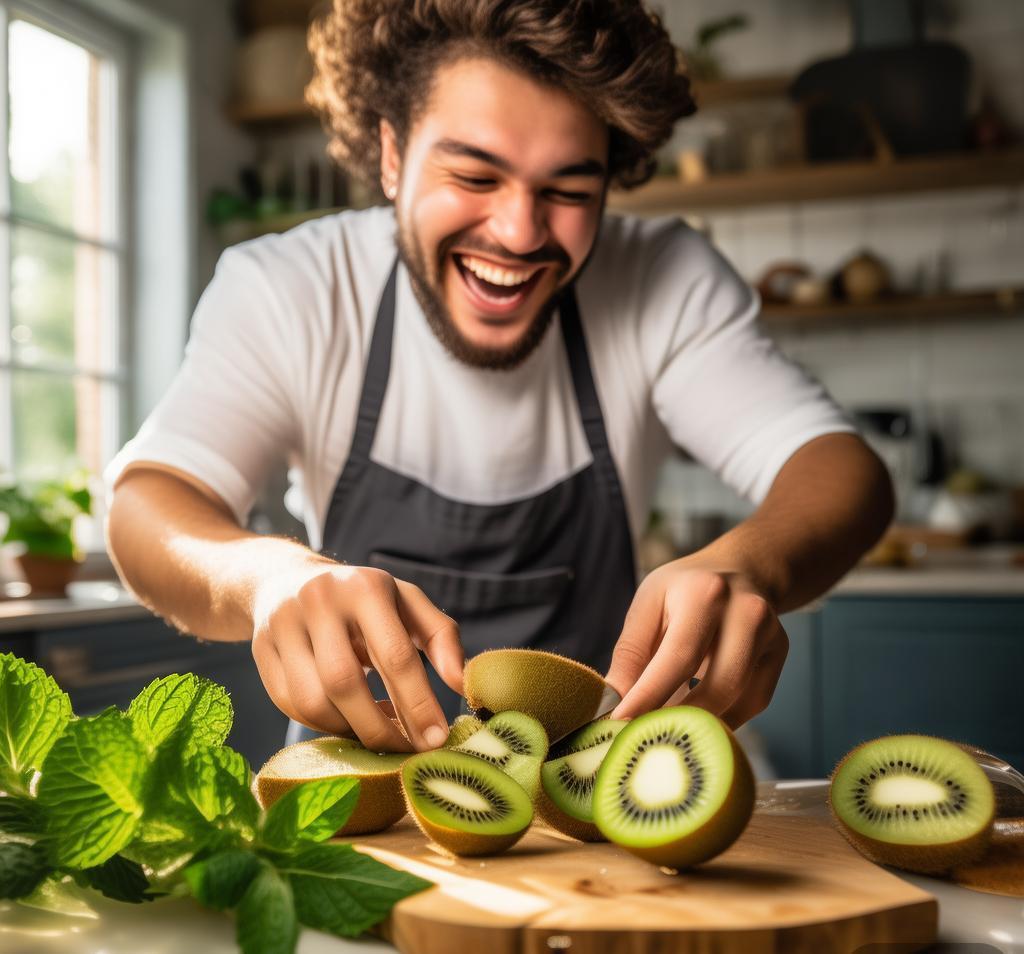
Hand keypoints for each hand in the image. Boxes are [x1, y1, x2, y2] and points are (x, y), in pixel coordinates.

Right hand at [250, 557, 462, 751]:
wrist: (288, 577)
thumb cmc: (363, 598)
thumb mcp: (407, 603)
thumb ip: (442, 638)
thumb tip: (461, 684)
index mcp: (365, 587)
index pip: (393, 654)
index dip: (417, 703)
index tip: (436, 739)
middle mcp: (319, 601)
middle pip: (345, 683)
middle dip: (380, 728)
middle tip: (407, 750)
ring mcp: (283, 625)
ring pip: (313, 701)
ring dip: (350, 730)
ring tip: (379, 730)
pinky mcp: (260, 650)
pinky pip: (290, 706)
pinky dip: (325, 725)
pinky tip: (349, 719)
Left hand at [605, 558, 787, 728]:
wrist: (738, 569)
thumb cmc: (684, 589)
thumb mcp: (648, 605)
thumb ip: (631, 653)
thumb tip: (614, 702)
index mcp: (705, 594)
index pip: (679, 657)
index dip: (649, 696)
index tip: (621, 724)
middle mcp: (746, 612)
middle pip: (718, 687)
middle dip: (677, 717)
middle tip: (644, 735)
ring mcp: (771, 634)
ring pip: (737, 700)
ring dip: (699, 721)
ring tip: (665, 724)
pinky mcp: (780, 655)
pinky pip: (752, 703)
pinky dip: (721, 716)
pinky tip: (697, 712)